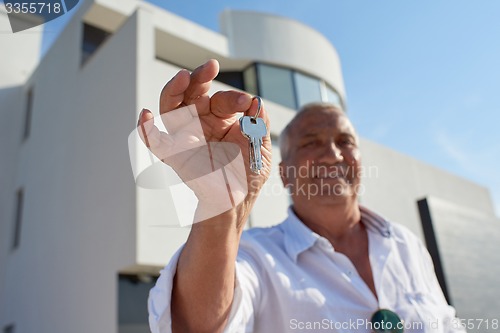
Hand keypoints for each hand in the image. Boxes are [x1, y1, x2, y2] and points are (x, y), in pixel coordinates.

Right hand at [137, 59, 271, 222]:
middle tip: (210, 66)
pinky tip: (145, 116)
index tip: (247, 102)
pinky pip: (154, 141)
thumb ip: (258, 122)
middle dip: (198, 78)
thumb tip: (255, 101)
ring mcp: (184, 138)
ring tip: (183, 77)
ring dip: (173, 91)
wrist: (236, 202)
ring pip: (170, 108)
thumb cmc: (248, 175)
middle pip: (191, 94)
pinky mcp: (174, 155)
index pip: (221, 100)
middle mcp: (199, 125)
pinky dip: (146, 130)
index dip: (233, 98)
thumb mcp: (259, 145)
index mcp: (219, 120)